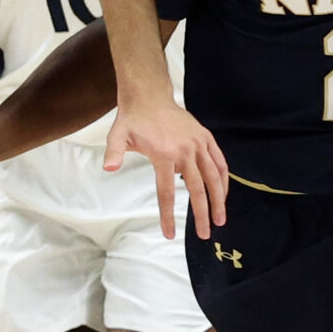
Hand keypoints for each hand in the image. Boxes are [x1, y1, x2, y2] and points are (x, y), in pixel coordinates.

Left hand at [108, 98, 228, 240]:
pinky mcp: (206, 138)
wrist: (150, 96)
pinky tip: (223, 194)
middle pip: (197, 189)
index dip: (168, 215)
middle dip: (202, 214)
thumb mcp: (118, 136)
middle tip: (204, 234)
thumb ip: (113, 153)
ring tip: (220, 219)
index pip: (167, 192)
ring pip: (214, 176)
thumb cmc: (133, 120)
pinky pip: (220, 162)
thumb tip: (108, 169)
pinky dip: (224, 179)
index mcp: (164, 155)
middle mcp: (185, 151)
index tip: (170, 234)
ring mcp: (198, 144)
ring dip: (219, 199)